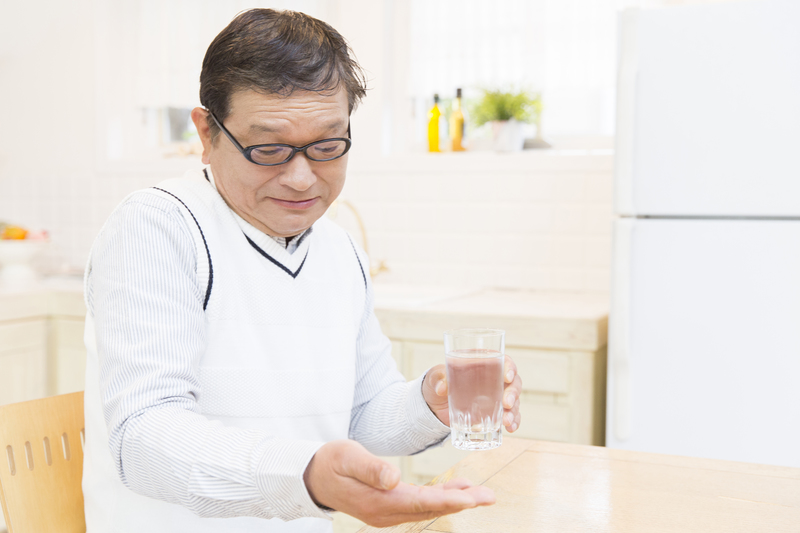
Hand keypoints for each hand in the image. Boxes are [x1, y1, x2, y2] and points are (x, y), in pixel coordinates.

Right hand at [303, 440, 494, 526]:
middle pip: (431, 508)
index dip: (450, 500)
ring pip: (428, 508)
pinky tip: (456, 491)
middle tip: (489, 497)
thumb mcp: (347, 457)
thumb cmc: (330, 463)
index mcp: (379, 501)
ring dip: (455, 501)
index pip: (422, 502)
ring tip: (480, 495)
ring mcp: (387, 512)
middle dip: (463, 502)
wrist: (312, 477)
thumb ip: (371, 468)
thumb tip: (394, 478)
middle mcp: (386, 512)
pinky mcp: (388, 506)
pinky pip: (420, 505)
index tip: (474, 498)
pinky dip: (440, 498)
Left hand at [422, 356, 522, 432]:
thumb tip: (442, 387)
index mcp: (484, 364)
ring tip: (506, 421)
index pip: (504, 362)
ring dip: (514, 411)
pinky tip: (510, 428)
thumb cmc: (438, 383)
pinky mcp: (494, 412)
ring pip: (514, 401)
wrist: (434, 405)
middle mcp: (494, 380)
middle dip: (513, 393)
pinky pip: (510, 416)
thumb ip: (437, 378)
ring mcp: (496, 397)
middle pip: (513, 382)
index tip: (507, 376)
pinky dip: (513, 421)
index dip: (510, 368)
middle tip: (506, 403)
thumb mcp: (435, 377)